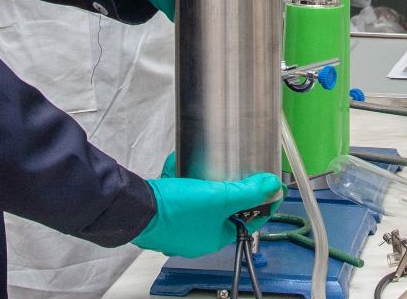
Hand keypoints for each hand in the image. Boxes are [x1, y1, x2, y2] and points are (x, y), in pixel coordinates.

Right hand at [133, 173, 283, 257]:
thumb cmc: (174, 211)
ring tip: (204, 167)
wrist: (134, 207)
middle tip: (234, 172)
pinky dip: (182, 180)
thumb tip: (273, 187)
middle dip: (228, 189)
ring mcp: (178, 226)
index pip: (248, 223)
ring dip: (203, 182)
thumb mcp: (219, 198)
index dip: (261, 204)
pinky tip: (180, 168)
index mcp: (213, 239)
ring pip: (201, 200)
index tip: (269, 187)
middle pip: (223, 210)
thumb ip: (248, 192)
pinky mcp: (164, 213)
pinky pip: (180, 195)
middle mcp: (195, 237)